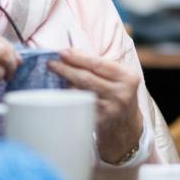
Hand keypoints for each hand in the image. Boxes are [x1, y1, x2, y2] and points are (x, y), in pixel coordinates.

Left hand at [49, 49, 142, 163]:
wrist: (127, 127)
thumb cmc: (118, 95)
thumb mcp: (119, 78)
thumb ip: (99, 64)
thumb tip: (71, 53)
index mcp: (128, 77)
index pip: (98, 64)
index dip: (78, 57)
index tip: (62, 52)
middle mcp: (121, 93)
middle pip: (87, 78)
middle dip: (66, 69)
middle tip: (51, 63)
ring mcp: (110, 109)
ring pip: (80, 93)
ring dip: (64, 83)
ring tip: (54, 75)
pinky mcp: (100, 122)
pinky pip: (79, 106)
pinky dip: (68, 97)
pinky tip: (60, 92)